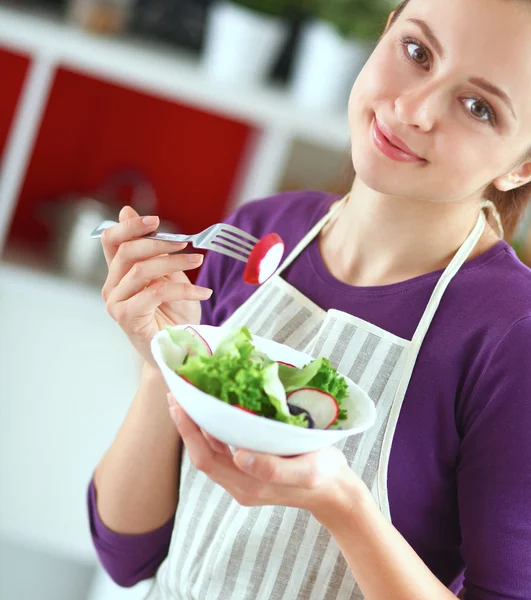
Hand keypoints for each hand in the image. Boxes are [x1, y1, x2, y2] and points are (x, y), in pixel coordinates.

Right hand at [101, 206, 212, 365]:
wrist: (181, 353)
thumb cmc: (175, 316)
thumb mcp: (169, 276)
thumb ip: (154, 250)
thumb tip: (128, 211)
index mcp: (120, 273)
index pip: (112, 240)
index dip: (130, 226)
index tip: (155, 221)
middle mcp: (112, 287)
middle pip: (126, 252)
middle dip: (159, 243)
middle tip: (187, 244)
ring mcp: (116, 303)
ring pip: (141, 270)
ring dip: (175, 263)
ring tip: (198, 262)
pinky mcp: (126, 318)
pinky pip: (155, 292)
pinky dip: (183, 289)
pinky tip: (202, 293)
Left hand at [168, 395, 357, 515]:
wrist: (335, 491)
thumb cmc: (324, 476)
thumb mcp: (306, 470)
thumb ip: (274, 467)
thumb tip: (239, 456)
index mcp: (248, 484)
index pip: (207, 459)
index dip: (189, 432)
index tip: (179, 404)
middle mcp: (239, 483)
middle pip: (202, 454)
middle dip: (186, 425)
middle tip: (176, 393)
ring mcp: (243, 478)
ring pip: (211, 451)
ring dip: (197, 426)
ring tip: (189, 398)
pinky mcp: (249, 470)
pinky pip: (223, 450)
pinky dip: (213, 429)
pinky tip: (214, 411)